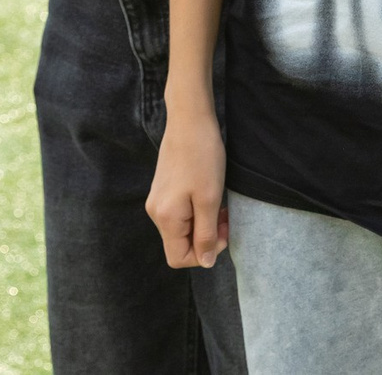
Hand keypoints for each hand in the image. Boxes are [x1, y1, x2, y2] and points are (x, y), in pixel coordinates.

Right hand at [146, 103, 228, 267]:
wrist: (189, 120)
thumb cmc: (202, 157)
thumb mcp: (209, 199)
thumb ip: (206, 234)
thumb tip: (206, 262)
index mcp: (166, 219)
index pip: (179, 259)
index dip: (204, 254)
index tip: (223, 232)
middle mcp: (155, 213)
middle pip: (180, 245)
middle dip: (206, 238)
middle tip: (225, 218)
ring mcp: (157, 200)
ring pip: (181, 229)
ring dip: (203, 225)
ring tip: (219, 206)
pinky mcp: (162, 190)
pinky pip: (179, 214)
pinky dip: (196, 212)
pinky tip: (208, 196)